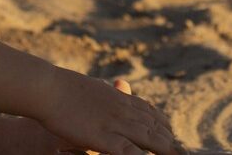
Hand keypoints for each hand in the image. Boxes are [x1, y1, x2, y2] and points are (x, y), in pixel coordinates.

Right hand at [35, 73, 184, 154]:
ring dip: (166, 149)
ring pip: (150, 139)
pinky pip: (129, 151)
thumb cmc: (64, 88)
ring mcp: (116, 124)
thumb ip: (111, 90)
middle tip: (183, 151)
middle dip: (170, 141)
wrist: (48, 88)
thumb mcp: (94, 86)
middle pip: (155, 127)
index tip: (171, 133)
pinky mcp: (105, 138)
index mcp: (121, 98)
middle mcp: (124, 110)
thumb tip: (122, 84)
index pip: (150, 112)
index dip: (163, 124)